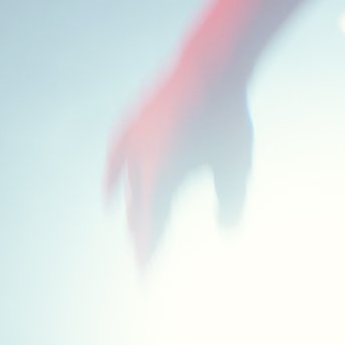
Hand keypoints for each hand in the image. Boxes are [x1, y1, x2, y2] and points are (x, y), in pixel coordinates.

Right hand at [104, 59, 253, 268]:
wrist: (209, 66)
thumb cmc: (227, 118)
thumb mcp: (236, 165)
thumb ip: (232, 202)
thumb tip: (228, 233)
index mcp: (162, 177)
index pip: (150, 226)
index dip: (148, 252)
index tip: (146, 278)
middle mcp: (140, 163)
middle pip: (138, 211)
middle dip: (143, 238)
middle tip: (145, 265)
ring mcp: (132, 142)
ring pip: (129, 188)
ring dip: (134, 212)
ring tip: (136, 235)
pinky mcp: (132, 126)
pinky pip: (116, 160)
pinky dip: (113, 181)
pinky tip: (109, 199)